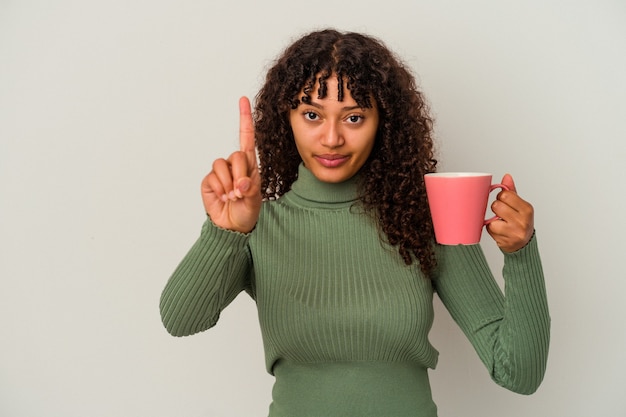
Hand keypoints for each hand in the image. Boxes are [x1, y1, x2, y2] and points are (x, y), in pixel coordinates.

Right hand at [200, 97, 261, 232]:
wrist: (232, 226)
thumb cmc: (247, 211)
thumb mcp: (254, 200)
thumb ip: (250, 189)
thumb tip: (242, 183)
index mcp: (250, 165)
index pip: (247, 138)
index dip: (245, 119)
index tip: (244, 100)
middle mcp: (235, 165)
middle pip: (237, 155)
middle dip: (240, 175)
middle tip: (241, 193)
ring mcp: (221, 172)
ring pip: (222, 166)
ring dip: (229, 184)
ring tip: (232, 197)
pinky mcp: (209, 180)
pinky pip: (213, 178)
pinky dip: (219, 190)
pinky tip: (223, 198)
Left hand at [486, 174, 533, 251]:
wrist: (523, 245)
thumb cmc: (519, 222)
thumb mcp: (519, 206)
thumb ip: (512, 191)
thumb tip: (506, 176)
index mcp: (527, 209)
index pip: (505, 195)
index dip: (501, 197)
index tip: (504, 201)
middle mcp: (522, 220)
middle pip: (497, 205)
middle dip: (496, 208)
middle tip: (502, 213)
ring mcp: (514, 231)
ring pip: (492, 218)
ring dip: (493, 220)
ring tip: (501, 223)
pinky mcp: (505, 240)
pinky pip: (490, 229)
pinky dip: (491, 229)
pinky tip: (499, 231)